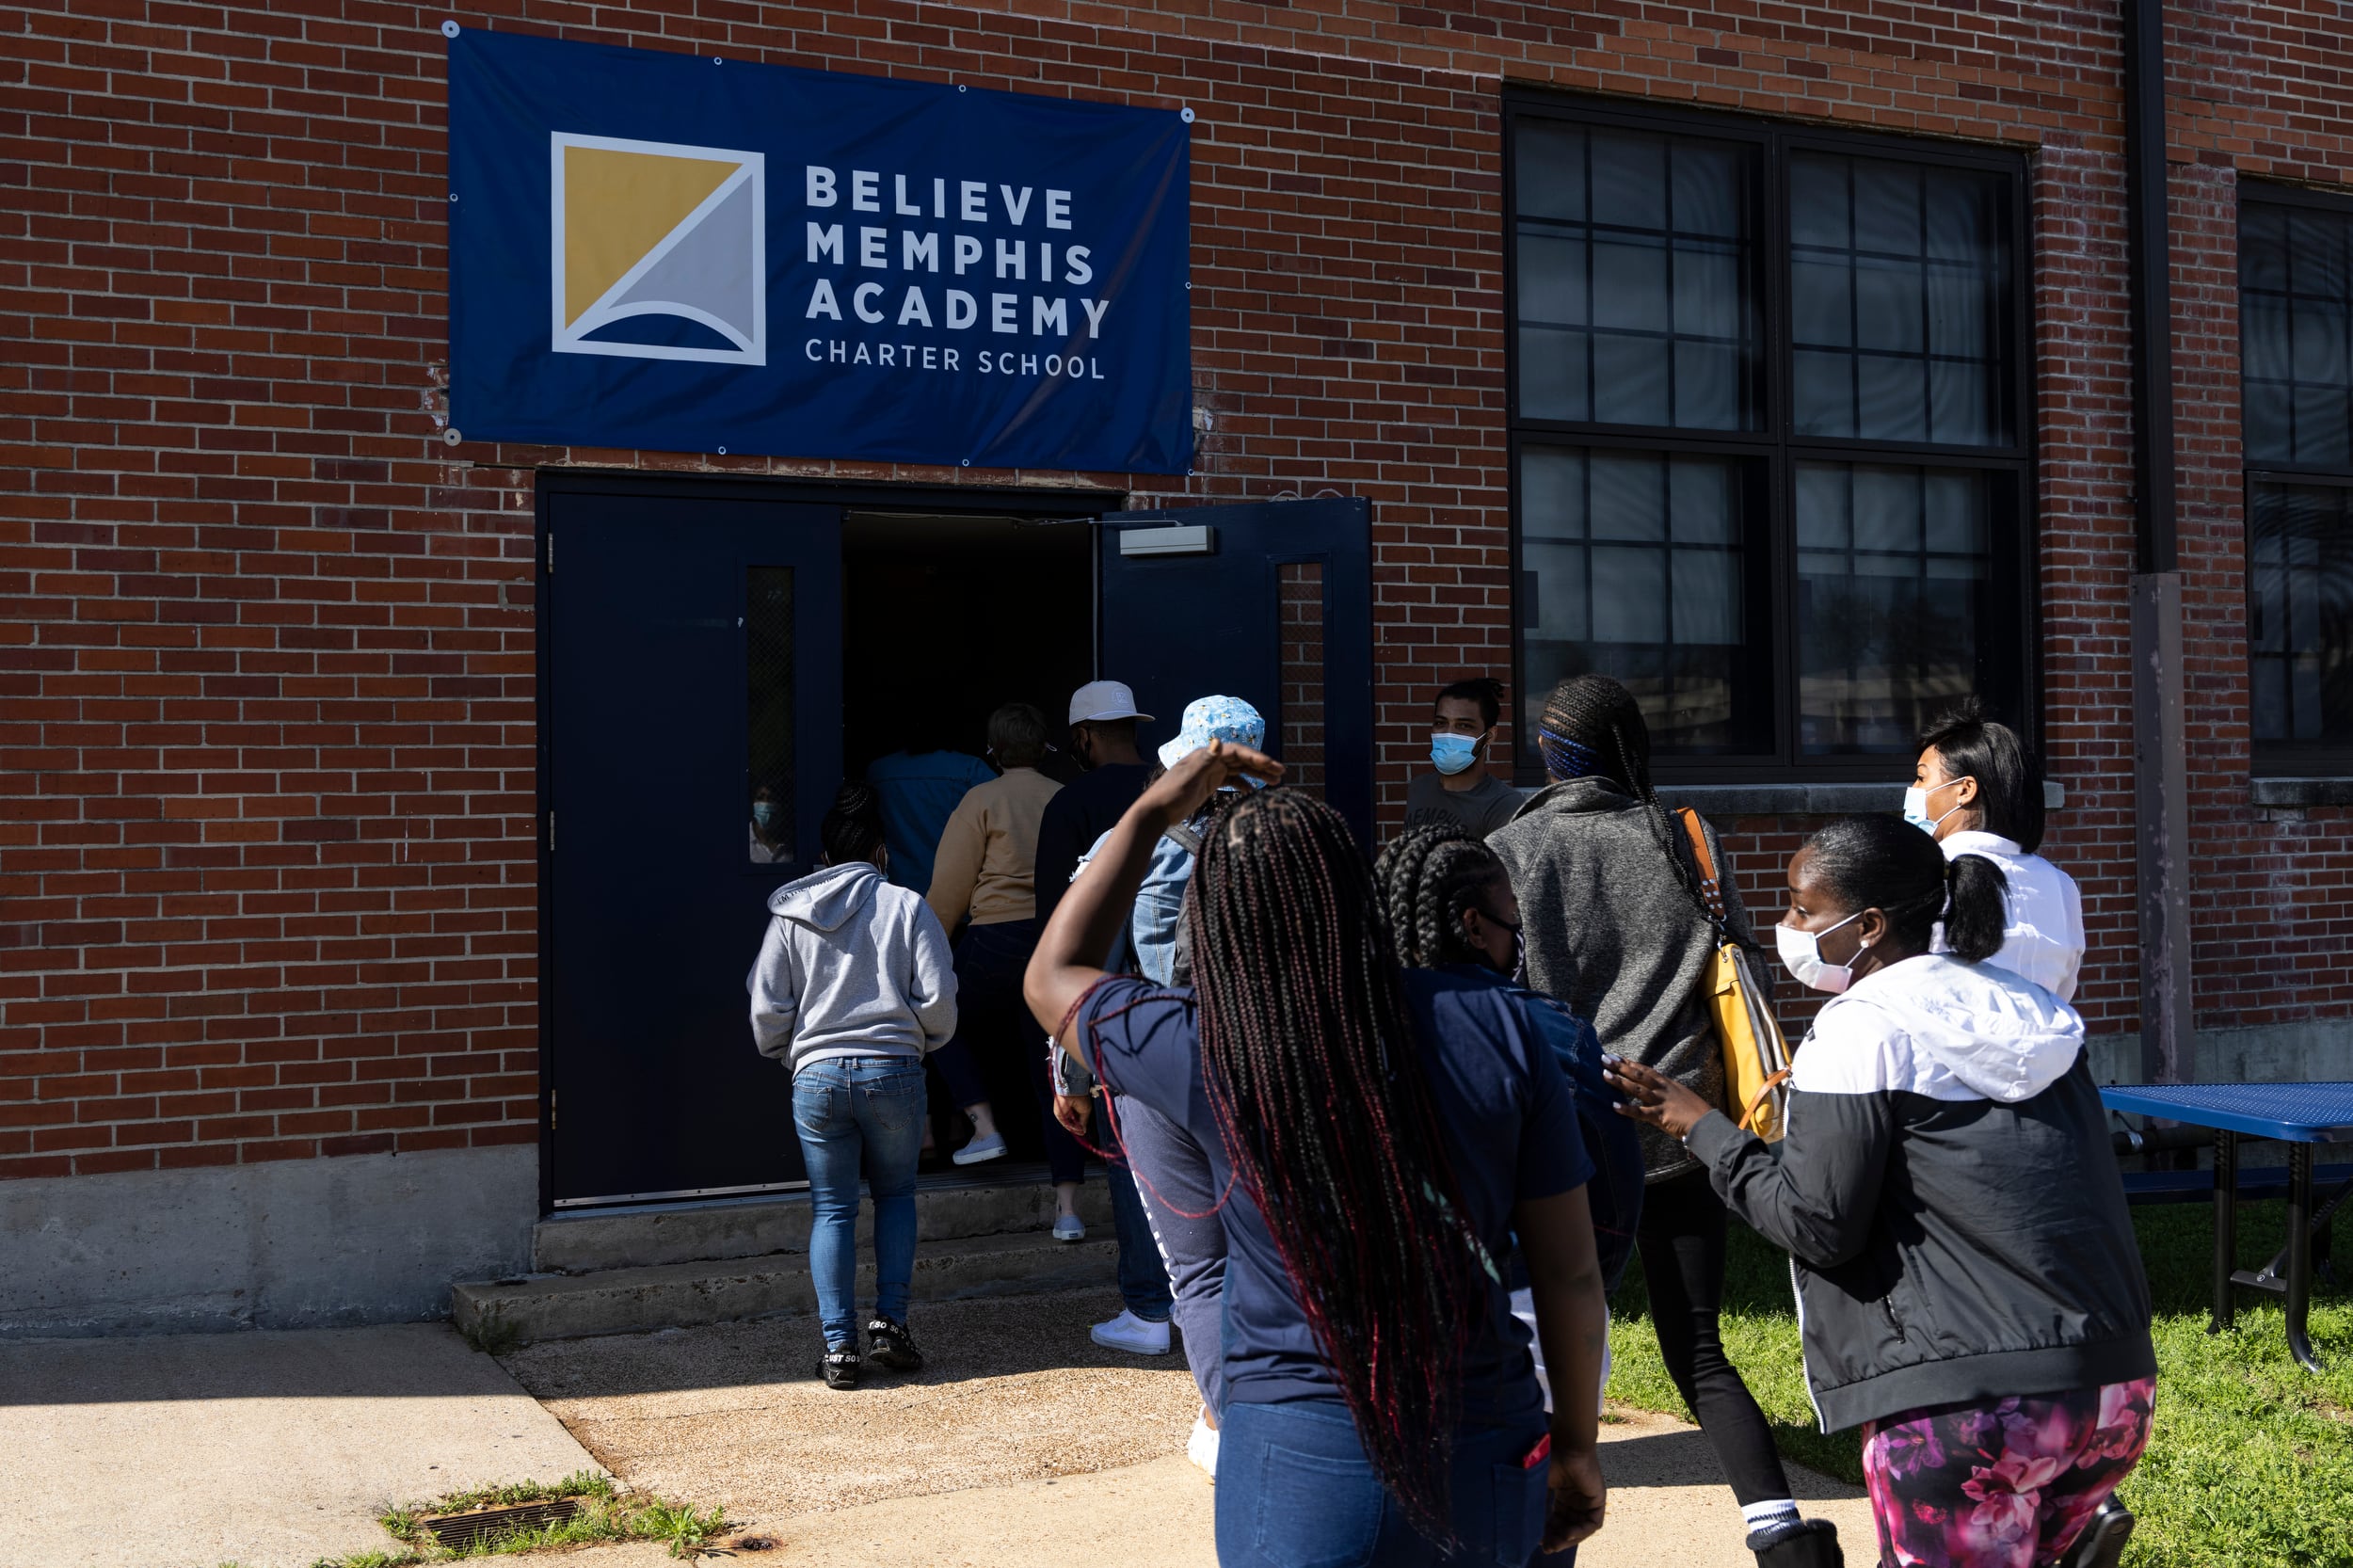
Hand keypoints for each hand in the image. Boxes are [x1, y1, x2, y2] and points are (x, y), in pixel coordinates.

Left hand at [1053, 1092, 1091, 1137]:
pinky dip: (1070, 1127)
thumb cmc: (1081, 1098)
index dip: (1080, 1126)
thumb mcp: (1086, 1111)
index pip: (1076, 1120)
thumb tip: (1084, 1131)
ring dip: (1074, 1129)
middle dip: (1077, 1129)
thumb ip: (1083, 1122)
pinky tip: (1076, 1129)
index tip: (1084, 1131)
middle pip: (1072, 1123)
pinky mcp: (1059, 1114)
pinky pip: (1065, 1123)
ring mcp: (1063, 1113)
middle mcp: (1068, 1111)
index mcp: (1074, 1108)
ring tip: (1080, 1131)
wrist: (1074, 1091)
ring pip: (1068, 1124)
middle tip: (1082, 1133)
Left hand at [1132, 740, 1283, 830]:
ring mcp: (1211, 772)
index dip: (1256, 757)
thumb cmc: (1171, 793)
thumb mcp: (1189, 777)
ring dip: (1257, 774)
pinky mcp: (1210, 784)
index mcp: (1207, 754)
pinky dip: (1244, 784)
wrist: (1156, 811)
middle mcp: (1211, 760)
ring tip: (1276, 782)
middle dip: (1262, 765)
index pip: (1237, 751)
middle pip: (1242, 759)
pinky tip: (1253, 791)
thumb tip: (1217, 740)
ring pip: (1239, 770)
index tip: (1272, 766)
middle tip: (1281, 772)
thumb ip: (1205, 760)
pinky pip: (1232, 781)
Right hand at [1543, 1441, 1604, 1550]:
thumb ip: (1534, 1504)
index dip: (1548, 1532)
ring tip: (1556, 1544)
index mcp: (1563, 1494)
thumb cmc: (1549, 1459)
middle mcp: (1576, 1498)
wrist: (1566, 1444)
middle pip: (1568, 1526)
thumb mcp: (1538, 1486)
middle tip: (1547, 1548)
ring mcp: (1588, 1499)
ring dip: (1569, 1539)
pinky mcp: (1598, 1499)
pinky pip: (1593, 1523)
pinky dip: (1581, 1531)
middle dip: (1558, 1539)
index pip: (1557, 1520)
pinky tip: (1568, 1533)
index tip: (1538, 1541)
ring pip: (1580, 1528)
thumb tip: (1522, 1526)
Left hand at [1604, 1056, 1713, 1140]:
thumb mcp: (1681, 1096)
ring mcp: (1661, 1102)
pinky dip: (1627, 1109)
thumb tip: (1655, 1092)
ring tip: (1604, 1075)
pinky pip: (1640, 1113)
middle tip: (1604, 1058)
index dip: (1630, 1063)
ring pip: (1637, 1089)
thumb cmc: (1696, 1112)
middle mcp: (1663, 1090)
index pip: (1645, 1070)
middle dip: (1621, 1066)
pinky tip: (1614, 1106)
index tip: (1616, 1056)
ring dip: (1620, 1082)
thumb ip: (1667, 1093)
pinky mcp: (1660, 1116)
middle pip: (1639, 1075)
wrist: (1707, 1124)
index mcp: (1667, 1084)